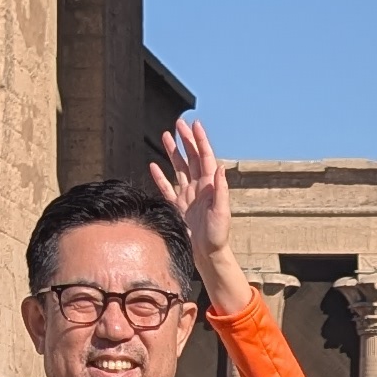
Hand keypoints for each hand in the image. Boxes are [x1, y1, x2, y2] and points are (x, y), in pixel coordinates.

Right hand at [149, 116, 250, 315]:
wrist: (208, 253)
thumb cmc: (217, 235)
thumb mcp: (222, 212)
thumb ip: (221, 190)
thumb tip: (220, 167)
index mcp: (210, 185)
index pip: (205, 157)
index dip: (200, 140)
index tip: (195, 124)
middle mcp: (199, 187)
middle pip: (191, 158)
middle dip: (185, 140)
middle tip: (179, 123)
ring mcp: (188, 196)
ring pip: (179, 168)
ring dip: (173, 153)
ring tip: (166, 136)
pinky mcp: (178, 207)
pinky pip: (167, 188)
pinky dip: (160, 176)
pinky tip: (153, 166)